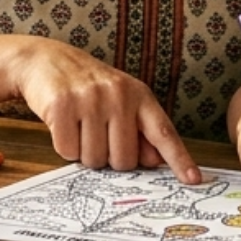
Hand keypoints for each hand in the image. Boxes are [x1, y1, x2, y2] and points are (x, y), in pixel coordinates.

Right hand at [7, 40, 200, 183]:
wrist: (46, 60)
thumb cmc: (88, 87)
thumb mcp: (120, 101)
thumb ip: (139, 130)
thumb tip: (154, 160)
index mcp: (139, 95)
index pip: (163, 132)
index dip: (179, 158)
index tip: (194, 179)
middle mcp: (118, 95)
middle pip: (124, 160)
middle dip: (109, 158)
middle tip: (97, 134)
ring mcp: (90, 99)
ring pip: (94, 159)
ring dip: (84, 152)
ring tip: (79, 126)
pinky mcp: (62, 105)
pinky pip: (68, 151)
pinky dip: (64, 146)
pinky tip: (63, 124)